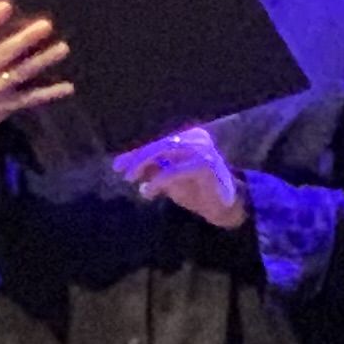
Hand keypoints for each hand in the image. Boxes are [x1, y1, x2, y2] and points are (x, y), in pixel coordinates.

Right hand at [0, 0, 75, 154]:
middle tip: (45, 25)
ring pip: (20, 75)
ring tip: (63, 48)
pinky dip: (48, 94)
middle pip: (2, 56)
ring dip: (42, 62)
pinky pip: (29, 99)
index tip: (6, 6)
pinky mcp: (5, 107)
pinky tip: (68, 86)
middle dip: (24, 41)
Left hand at [114, 124, 248, 228]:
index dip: (136, 152)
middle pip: (159, 143)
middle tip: (121, 171)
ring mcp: (202, 150)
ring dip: (144, 165)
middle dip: (137, 156)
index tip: (118, 163)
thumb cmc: (197, 191)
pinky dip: (158, 181)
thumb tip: (127, 165)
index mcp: (189, 136)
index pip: (158, 141)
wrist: (225, 207)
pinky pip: (175, 171)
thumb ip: (152, 169)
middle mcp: (196, 138)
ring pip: (165, 150)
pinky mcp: (205, 165)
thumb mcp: (169, 178)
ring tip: (131, 178)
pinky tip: (148, 191)